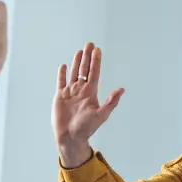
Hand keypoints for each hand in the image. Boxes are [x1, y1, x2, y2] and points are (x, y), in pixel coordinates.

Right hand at [53, 43, 123, 167]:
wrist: (70, 137)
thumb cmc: (86, 129)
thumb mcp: (101, 115)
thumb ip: (111, 102)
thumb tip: (122, 89)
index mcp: (91, 93)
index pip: (94, 73)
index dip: (96, 61)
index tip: (98, 49)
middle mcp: (81, 90)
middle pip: (85, 70)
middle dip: (87, 57)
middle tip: (90, 44)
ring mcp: (70, 93)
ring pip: (74, 73)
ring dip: (77, 62)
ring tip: (80, 51)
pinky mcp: (60, 97)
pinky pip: (61, 82)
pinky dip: (62, 74)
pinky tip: (64, 66)